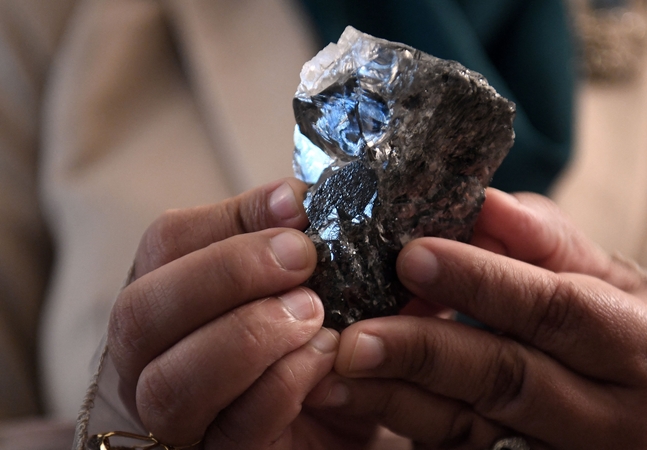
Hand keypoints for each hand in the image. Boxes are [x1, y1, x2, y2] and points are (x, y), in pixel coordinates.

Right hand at [107, 178, 375, 448]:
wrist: (339, 411)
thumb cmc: (309, 333)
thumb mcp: (300, 280)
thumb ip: (288, 237)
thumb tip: (294, 195)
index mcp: (168, 294)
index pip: (166, 243)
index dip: (230, 219)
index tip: (297, 207)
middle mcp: (151, 358)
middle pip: (141, 312)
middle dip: (226, 274)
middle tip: (302, 257)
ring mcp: (179, 417)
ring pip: (171, 383)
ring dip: (250, 335)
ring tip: (314, 313)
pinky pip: (235, 428)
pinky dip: (284, 385)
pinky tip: (326, 358)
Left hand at [306, 189, 646, 448]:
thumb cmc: (625, 329)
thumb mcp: (608, 279)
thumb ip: (546, 242)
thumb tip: (483, 204)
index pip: (558, 310)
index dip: (483, 282)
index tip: (413, 254)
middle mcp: (616, 420)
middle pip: (509, 378)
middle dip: (426, 349)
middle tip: (357, 330)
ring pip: (473, 428)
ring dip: (397, 396)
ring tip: (337, 369)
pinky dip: (405, 419)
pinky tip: (360, 396)